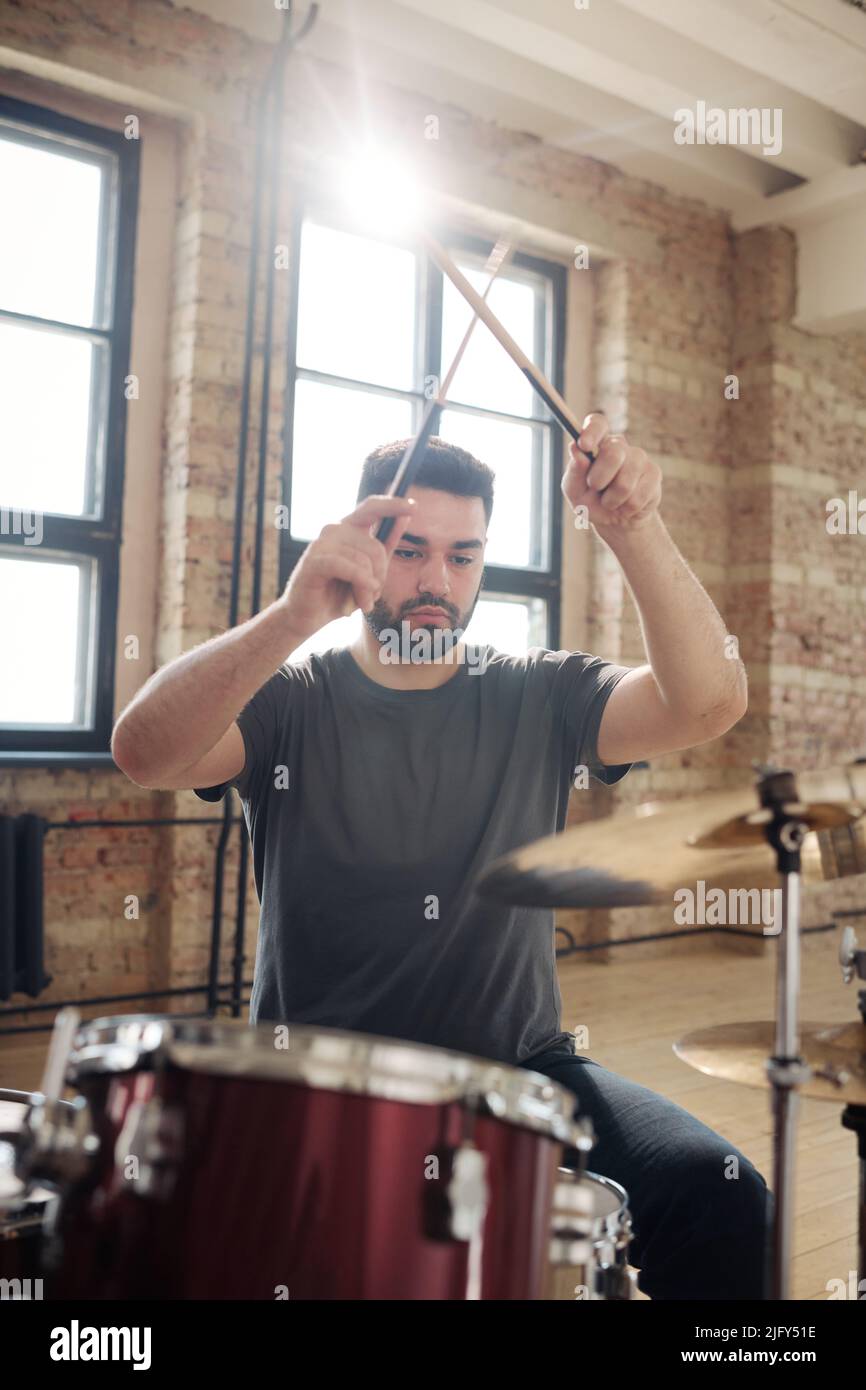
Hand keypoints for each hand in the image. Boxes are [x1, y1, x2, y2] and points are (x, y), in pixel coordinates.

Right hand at [280, 495, 415, 634]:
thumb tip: (405, 517)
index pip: (371, 507)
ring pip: (363, 560)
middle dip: (381, 575)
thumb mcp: (369, 572)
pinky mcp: (314, 561)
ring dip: (369, 588)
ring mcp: (321, 544)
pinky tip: (359, 601)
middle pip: (375, 546)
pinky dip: (359, 584)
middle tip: (374, 596)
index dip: (392, 504)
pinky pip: (349, 567)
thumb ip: (385, 545)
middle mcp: (333, 531)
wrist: (306, 618)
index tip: (414, 506)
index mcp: (347, 530)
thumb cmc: (336, 595)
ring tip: (362, 603)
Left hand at [562, 413, 661, 531]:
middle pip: (614, 453)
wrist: (614, 520)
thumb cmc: (591, 501)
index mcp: (597, 443)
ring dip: (612, 500)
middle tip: (594, 487)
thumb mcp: (574, 490)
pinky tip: (626, 505)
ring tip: (610, 502)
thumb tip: (575, 449)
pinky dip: (626, 508)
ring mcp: (639, 458)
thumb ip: (574, 471)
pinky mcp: (654, 473)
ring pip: (625, 482)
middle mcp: (619, 446)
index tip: (584, 445)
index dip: (592, 431)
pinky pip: (637, 497)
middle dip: (599, 478)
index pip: (597, 423)